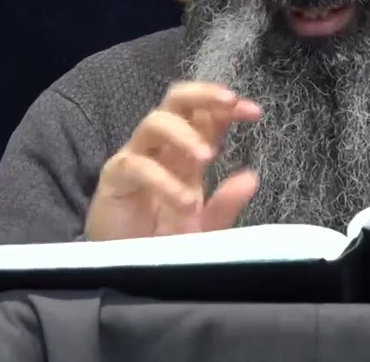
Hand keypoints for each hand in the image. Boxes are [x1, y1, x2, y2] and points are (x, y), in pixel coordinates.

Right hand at [84, 81, 262, 240]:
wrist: (129, 275)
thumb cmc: (164, 244)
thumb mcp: (205, 228)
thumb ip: (226, 205)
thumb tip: (251, 178)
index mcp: (188, 153)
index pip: (206, 114)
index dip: (228, 106)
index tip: (255, 112)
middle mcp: (162, 149)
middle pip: (177, 101)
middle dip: (205, 94)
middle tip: (230, 102)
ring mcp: (136, 159)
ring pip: (155, 122)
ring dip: (184, 133)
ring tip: (208, 156)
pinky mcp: (114, 179)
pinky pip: (136, 166)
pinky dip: (163, 180)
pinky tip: (185, 201)